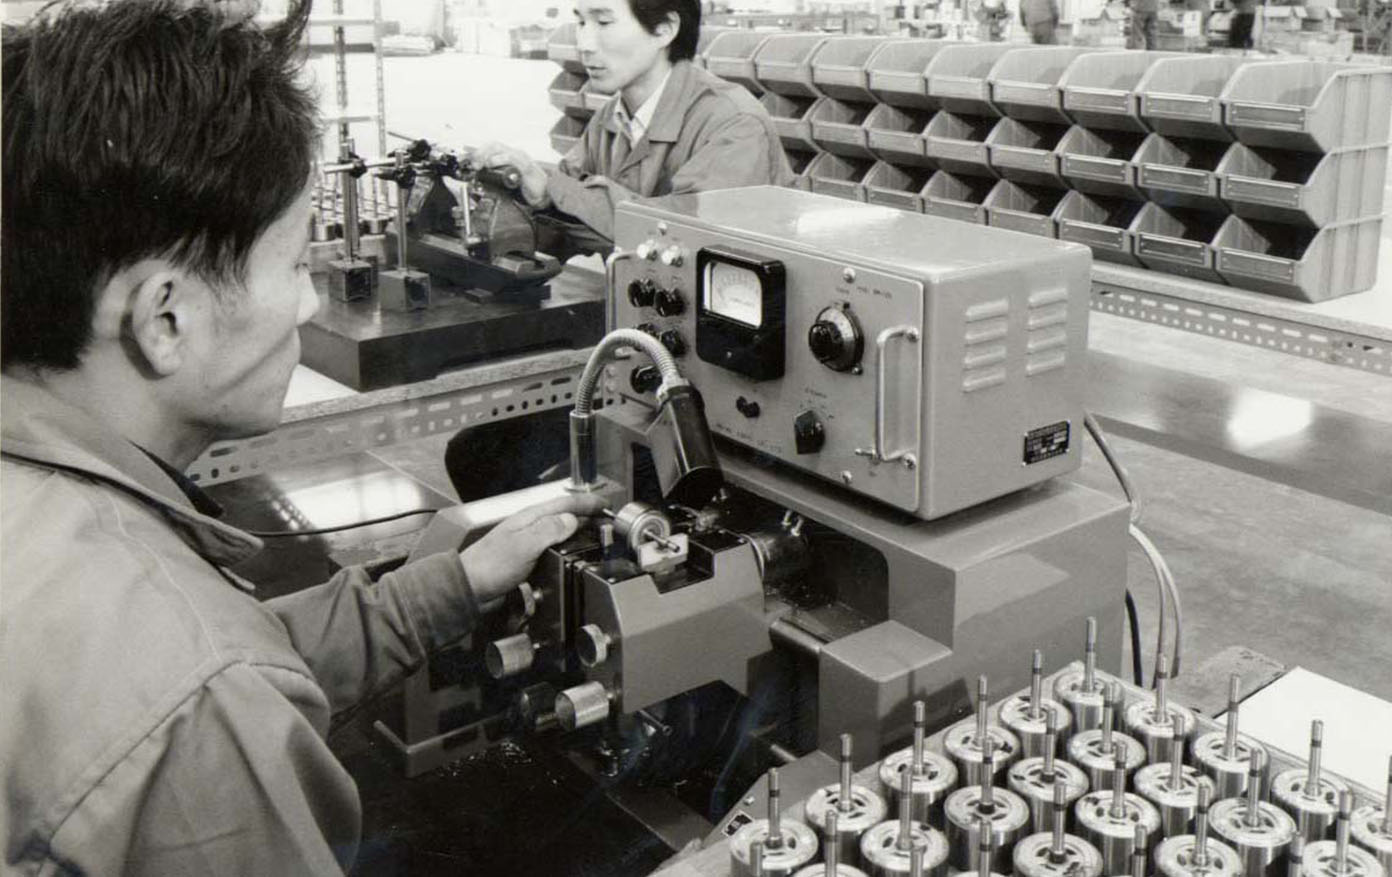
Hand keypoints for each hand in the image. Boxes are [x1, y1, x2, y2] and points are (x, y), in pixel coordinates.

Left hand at [459, 492, 608, 605]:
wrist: (468, 588)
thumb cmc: (488, 567)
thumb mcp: (523, 546)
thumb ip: (549, 531)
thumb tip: (572, 520)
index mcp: (529, 518)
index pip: (565, 503)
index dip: (588, 502)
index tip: (606, 504)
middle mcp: (529, 526)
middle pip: (564, 515)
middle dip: (587, 515)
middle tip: (607, 521)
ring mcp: (527, 542)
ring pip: (559, 531)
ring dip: (579, 531)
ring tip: (595, 536)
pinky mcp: (526, 558)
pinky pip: (553, 548)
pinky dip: (567, 547)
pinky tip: (572, 555)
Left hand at [476, 141, 550, 208]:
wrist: (543, 195)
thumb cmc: (527, 187)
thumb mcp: (507, 182)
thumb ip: (494, 178)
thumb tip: (478, 179)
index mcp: (509, 156)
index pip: (490, 148)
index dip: (477, 152)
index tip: (466, 160)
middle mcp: (514, 154)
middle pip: (493, 145)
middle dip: (479, 152)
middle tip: (473, 163)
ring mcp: (520, 158)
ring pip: (500, 148)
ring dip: (486, 154)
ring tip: (479, 163)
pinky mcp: (526, 167)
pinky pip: (512, 158)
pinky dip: (500, 159)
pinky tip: (491, 163)